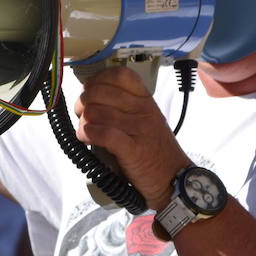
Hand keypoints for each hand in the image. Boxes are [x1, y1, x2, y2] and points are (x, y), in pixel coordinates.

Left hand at [74, 67, 190, 211]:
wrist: (174, 180)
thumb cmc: (155, 151)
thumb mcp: (146, 121)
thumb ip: (124, 107)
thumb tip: (90, 99)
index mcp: (145, 100)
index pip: (119, 74)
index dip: (97, 80)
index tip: (90, 92)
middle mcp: (143, 110)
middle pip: (98, 92)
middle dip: (82, 103)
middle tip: (82, 115)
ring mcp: (138, 129)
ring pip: (95, 112)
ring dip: (83, 122)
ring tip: (86, 132)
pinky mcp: (132, 150)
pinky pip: (101, 133)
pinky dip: (87, 134)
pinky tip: (87, 139)